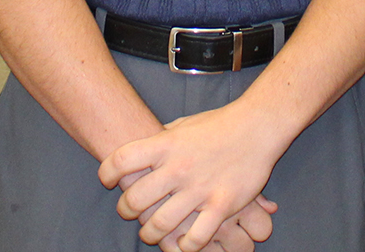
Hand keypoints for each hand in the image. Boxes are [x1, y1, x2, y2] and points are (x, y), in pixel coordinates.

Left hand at [100, 105, 289, 250]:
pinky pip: (195, 238)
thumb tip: (143, 147)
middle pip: (135, 199)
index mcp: (166, 145)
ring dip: (150, 234)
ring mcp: (199, 189)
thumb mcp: (183, 124)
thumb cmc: (219, 124)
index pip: (121, 160)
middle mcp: (178, 168)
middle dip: (126, 210)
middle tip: (129, 212)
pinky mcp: (221, 205)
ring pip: (160, 224)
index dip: (107, 173)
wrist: (257, 126)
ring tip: (151, 233)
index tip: (107, 181)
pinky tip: (183, 242)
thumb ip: (162, 139)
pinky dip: (184, 246)